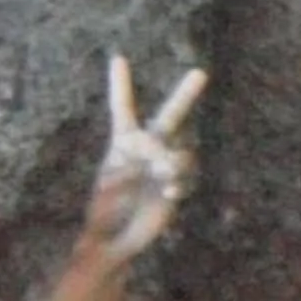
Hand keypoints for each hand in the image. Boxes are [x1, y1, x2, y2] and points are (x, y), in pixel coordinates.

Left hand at [81, 53, 207, 265]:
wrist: (113, 242)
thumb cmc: (101, 215)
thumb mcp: (108, 188)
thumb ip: (131, 166)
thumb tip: (157, 151)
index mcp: (121, 147)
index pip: (123, 111)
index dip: (121, 85)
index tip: (118, 58)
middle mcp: (145, 152)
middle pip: (168, 118)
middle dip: (184, 96)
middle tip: (199, 72)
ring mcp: (162, 167)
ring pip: (181, 151)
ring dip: (173, 162)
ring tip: (163, 177)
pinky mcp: (174, 185)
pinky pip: (185, 175)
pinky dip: (179, 181)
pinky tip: (170, 192)